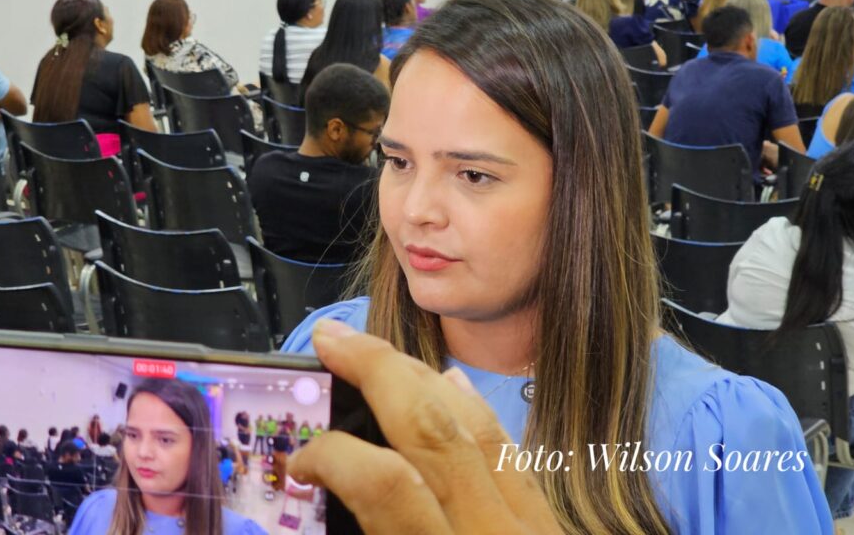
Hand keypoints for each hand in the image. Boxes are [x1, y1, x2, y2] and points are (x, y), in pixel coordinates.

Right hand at [288, 320, 562, 534]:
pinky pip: (513, 451)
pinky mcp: (552, 525)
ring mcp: (532, 528)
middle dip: (378, 370)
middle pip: (434, 429)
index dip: (331, 456)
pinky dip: (474, 410)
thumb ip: (365, 534)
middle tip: (334, 339)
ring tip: (377, 353)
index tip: (301, 460)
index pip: (384, 485)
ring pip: (478, 427)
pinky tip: (451, 385)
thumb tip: (329, 500)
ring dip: (421, 378)